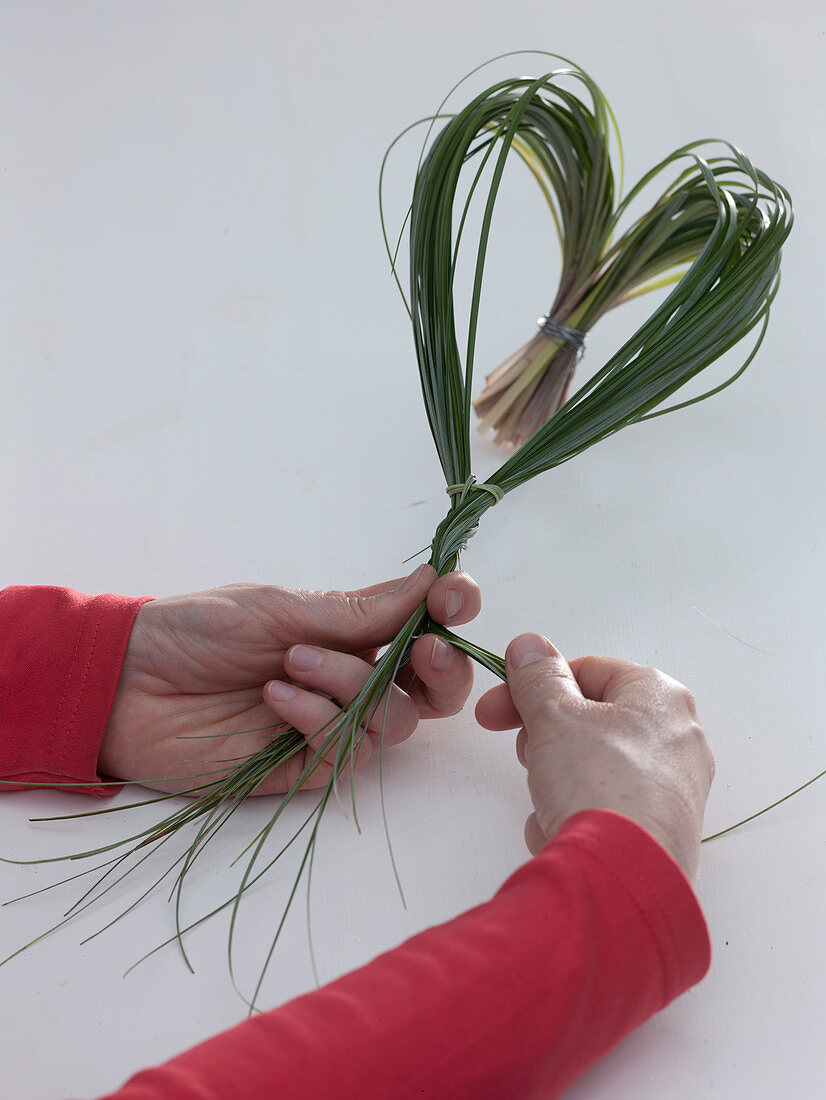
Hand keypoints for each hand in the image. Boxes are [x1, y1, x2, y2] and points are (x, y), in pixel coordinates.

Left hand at [101, 565, 479, 794]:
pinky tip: (274, 696)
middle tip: (423, 650)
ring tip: (291, 661)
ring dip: (351, 684)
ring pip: (393, 720)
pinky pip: (345, 749)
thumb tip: (430, 583)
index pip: (423, 627)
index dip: (452, 612)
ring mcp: (329, 724)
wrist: (129, 683)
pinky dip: (318, 718)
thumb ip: (359, 610)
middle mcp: (351, 678)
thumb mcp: (281, 608)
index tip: (458, 595)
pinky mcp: (304, 766)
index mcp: (350, 632)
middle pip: (432, 690)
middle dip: (442, 668)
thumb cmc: (198, 630)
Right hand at [475, 634, 714, 879]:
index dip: (534, 685)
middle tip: (525, 753)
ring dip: (556, 779)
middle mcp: (679, 737)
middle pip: (592, 719)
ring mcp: (675, 787)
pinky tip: (563, 833)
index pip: (587, 670)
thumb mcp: (555, 716)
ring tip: (547, 802)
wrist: (623, 877)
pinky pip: (606, 808)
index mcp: (660, 695)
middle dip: (547, 735)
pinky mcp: (664, 830)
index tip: (495, 706)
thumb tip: (529, 645)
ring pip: (594, 767)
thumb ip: (538, 677)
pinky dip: (578, 815)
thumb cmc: (596, 780)